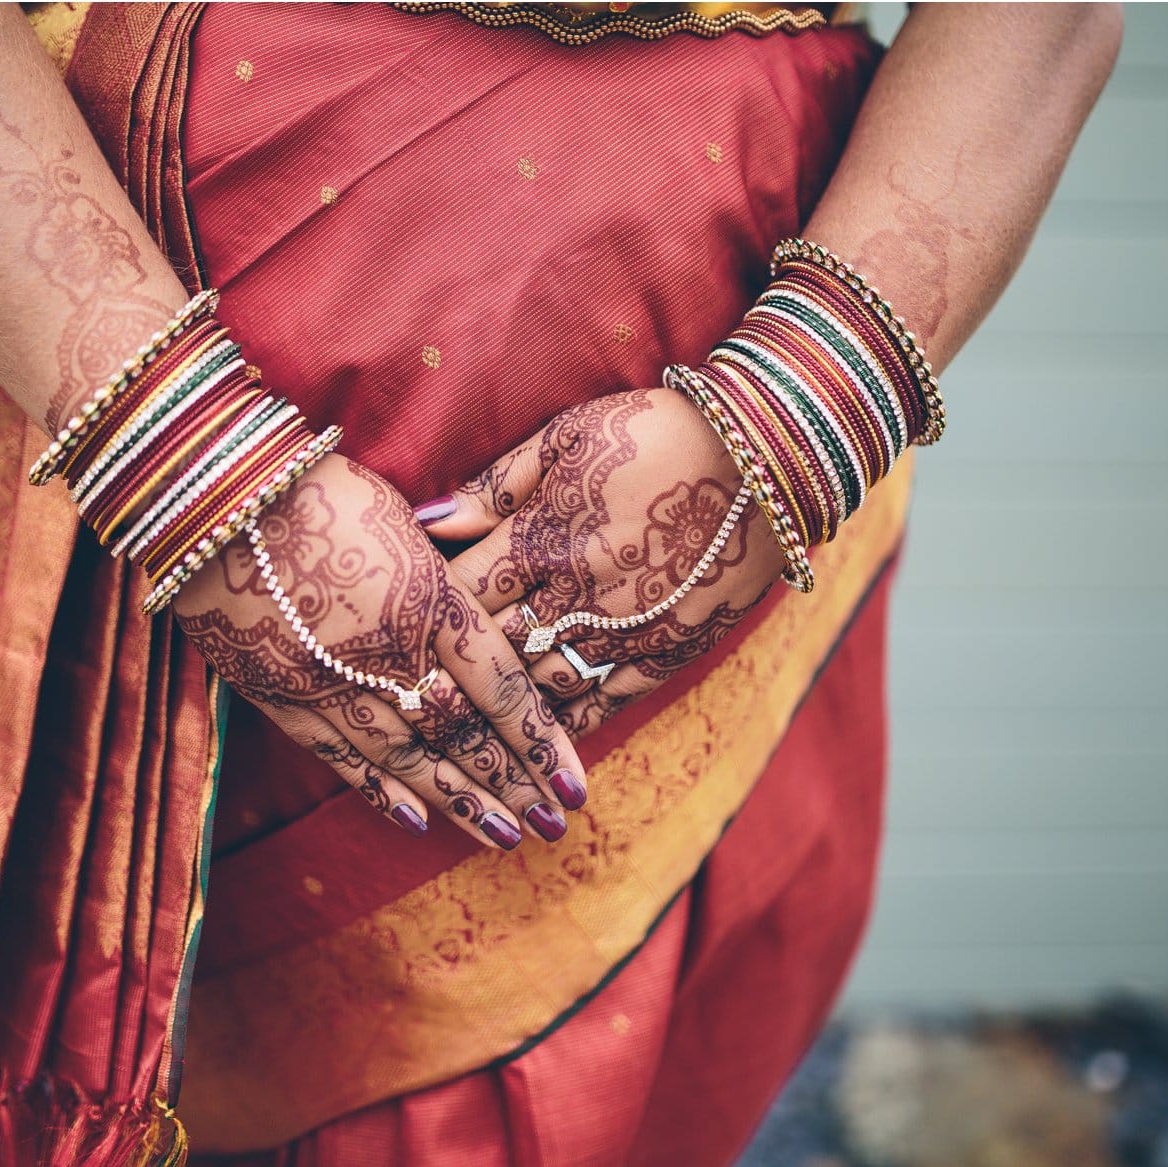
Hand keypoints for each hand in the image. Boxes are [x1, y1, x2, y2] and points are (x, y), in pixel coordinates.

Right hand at [171, 453, 586, 849]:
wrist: (212, 496)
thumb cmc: (315, 487)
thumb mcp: (402, 518)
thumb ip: (444, 571)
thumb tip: (477, 603)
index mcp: (432, 601)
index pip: (503, 690)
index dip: (543, 744)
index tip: (576, 785)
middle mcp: (392, 654)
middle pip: (466, 735)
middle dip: (514, 786)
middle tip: (553, 827)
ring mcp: (334, 683)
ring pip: (411, 759)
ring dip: (461, 803)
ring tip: (503, 838)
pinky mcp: (284, 696)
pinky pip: (344, 757)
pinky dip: (383, 791)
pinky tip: (417, 821)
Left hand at [417, 388, 782, 736]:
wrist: (768, 454)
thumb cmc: (659, 431)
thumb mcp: (568, 438)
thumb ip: (495, 487)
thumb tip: (424, 520)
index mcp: (540, 539)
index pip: (456, 594)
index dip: (424, 612)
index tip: (399, 623)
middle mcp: (574, 596)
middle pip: (489, 650)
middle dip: (450, 670)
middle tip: (414, 688)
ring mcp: (622, 631)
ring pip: (539, 688)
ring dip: (500, 707)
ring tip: (462, 723)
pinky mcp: (668, 651)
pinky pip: (604, 702)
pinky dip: (566, 722)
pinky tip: (538, 734)